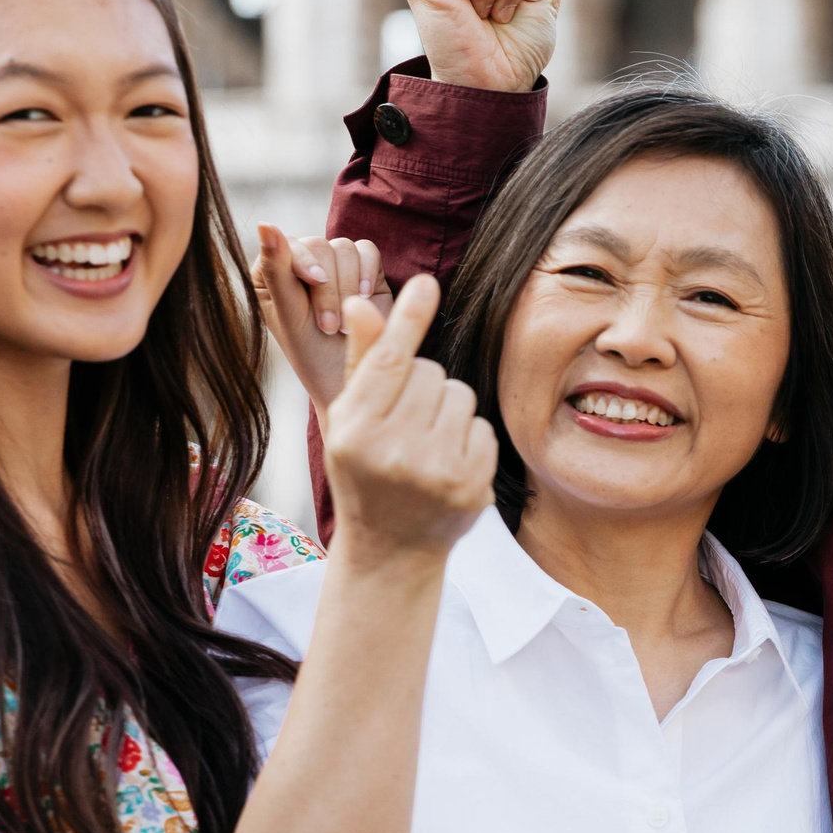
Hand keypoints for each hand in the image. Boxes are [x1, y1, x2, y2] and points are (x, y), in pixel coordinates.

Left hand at [255, 224, 392, 408]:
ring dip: (348, 287)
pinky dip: (368, 273)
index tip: (315, 282)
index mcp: (271, 273)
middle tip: (330, 326)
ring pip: (344, 248)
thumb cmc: (312, 354)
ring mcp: (335, 266)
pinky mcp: (365, 270)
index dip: (303, 260)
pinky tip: (366, 298)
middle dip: (329, 286)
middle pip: (319, 244)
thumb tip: (265, 222)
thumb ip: (277, 269)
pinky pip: (368, 251)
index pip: (286, 245)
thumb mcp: (290, 313)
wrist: (353, 378)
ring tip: (346, 326)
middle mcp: (301, 264)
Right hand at [321, 276, 495, 563]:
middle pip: (430, 373)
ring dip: (448, 409)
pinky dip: (469, 438)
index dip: (408, 319)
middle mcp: (391, 452)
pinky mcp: (470, 486)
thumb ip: (363, 362)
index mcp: (354, 432)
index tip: (426, 283)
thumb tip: (363, 303)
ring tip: (426, 443)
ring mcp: (434, 472)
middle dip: (423, 386)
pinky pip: (481, 427)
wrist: (391, 549)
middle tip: (406, 423)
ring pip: (459, 394)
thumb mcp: (351, 422)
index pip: (387, 362)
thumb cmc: (366, 474)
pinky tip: (448, 463)